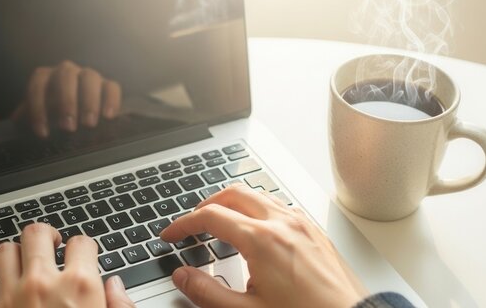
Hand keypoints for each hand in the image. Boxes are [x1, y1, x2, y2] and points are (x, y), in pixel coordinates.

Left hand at [0, 223, 134, 307]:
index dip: (84, 249)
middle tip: (50, 248)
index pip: (82, 243)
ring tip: (22, 266)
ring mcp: (9, 299)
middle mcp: (42, 285)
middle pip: (37, 233)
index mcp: (80, 287)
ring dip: (13, 257)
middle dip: (45, 237)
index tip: (82, 257)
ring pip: (3, 252)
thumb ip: (120, 305)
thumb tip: (115, 287)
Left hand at [14, 61, 121, 137]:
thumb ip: (27, 116)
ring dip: (89, 101)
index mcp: (46, 77)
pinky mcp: (107, 85)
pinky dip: (111, 100)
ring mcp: (88, 76)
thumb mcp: (37, 115)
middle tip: (68, 128)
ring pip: (89, 77)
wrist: (74, 113)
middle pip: (66, 75)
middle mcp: (67, 72)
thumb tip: (16, 122)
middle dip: (66, 101)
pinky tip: (108, 117)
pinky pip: (112, 86)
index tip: (42, 133)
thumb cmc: (52, 114)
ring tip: (88, 124)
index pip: (38, 84)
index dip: (37, 108)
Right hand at [160, 184, 366, 307]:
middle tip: (192, 224)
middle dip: (207, 204)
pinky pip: (279, 205)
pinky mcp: (314, 230)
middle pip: (233, 193)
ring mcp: (301, 223)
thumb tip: (182, 276)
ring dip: (233, 203)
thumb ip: (208, 293)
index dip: (183, 224)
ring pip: (258, 195)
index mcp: (262, 240)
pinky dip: (257, 209)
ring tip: (220, 224)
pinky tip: (255, 231)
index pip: (211, 216)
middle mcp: (282, 223)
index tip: (171, 234)